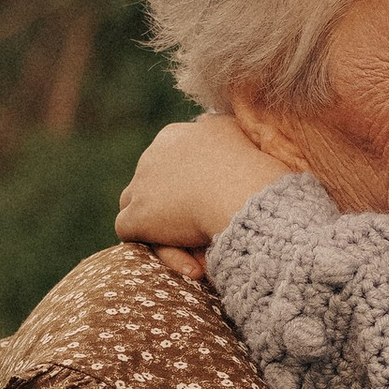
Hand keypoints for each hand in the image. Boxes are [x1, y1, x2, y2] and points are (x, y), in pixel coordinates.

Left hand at [115, 114, 291, 251]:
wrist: (243, 194)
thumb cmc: (255, 170)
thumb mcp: (238, 134)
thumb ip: (217, 128)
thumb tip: (208, 122)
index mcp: (175, 136)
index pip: (168, 162)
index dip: (186, 188)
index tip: (211, 205)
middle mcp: (152, 155)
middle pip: (152, 186)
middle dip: (175, 211)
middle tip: (208, 233)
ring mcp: (141, 186)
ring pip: (137, 208)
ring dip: (164, 230)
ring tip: (200, 254)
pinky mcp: (137, 216)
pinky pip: (133, 233)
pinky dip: (163, 251)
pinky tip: (193, 266)